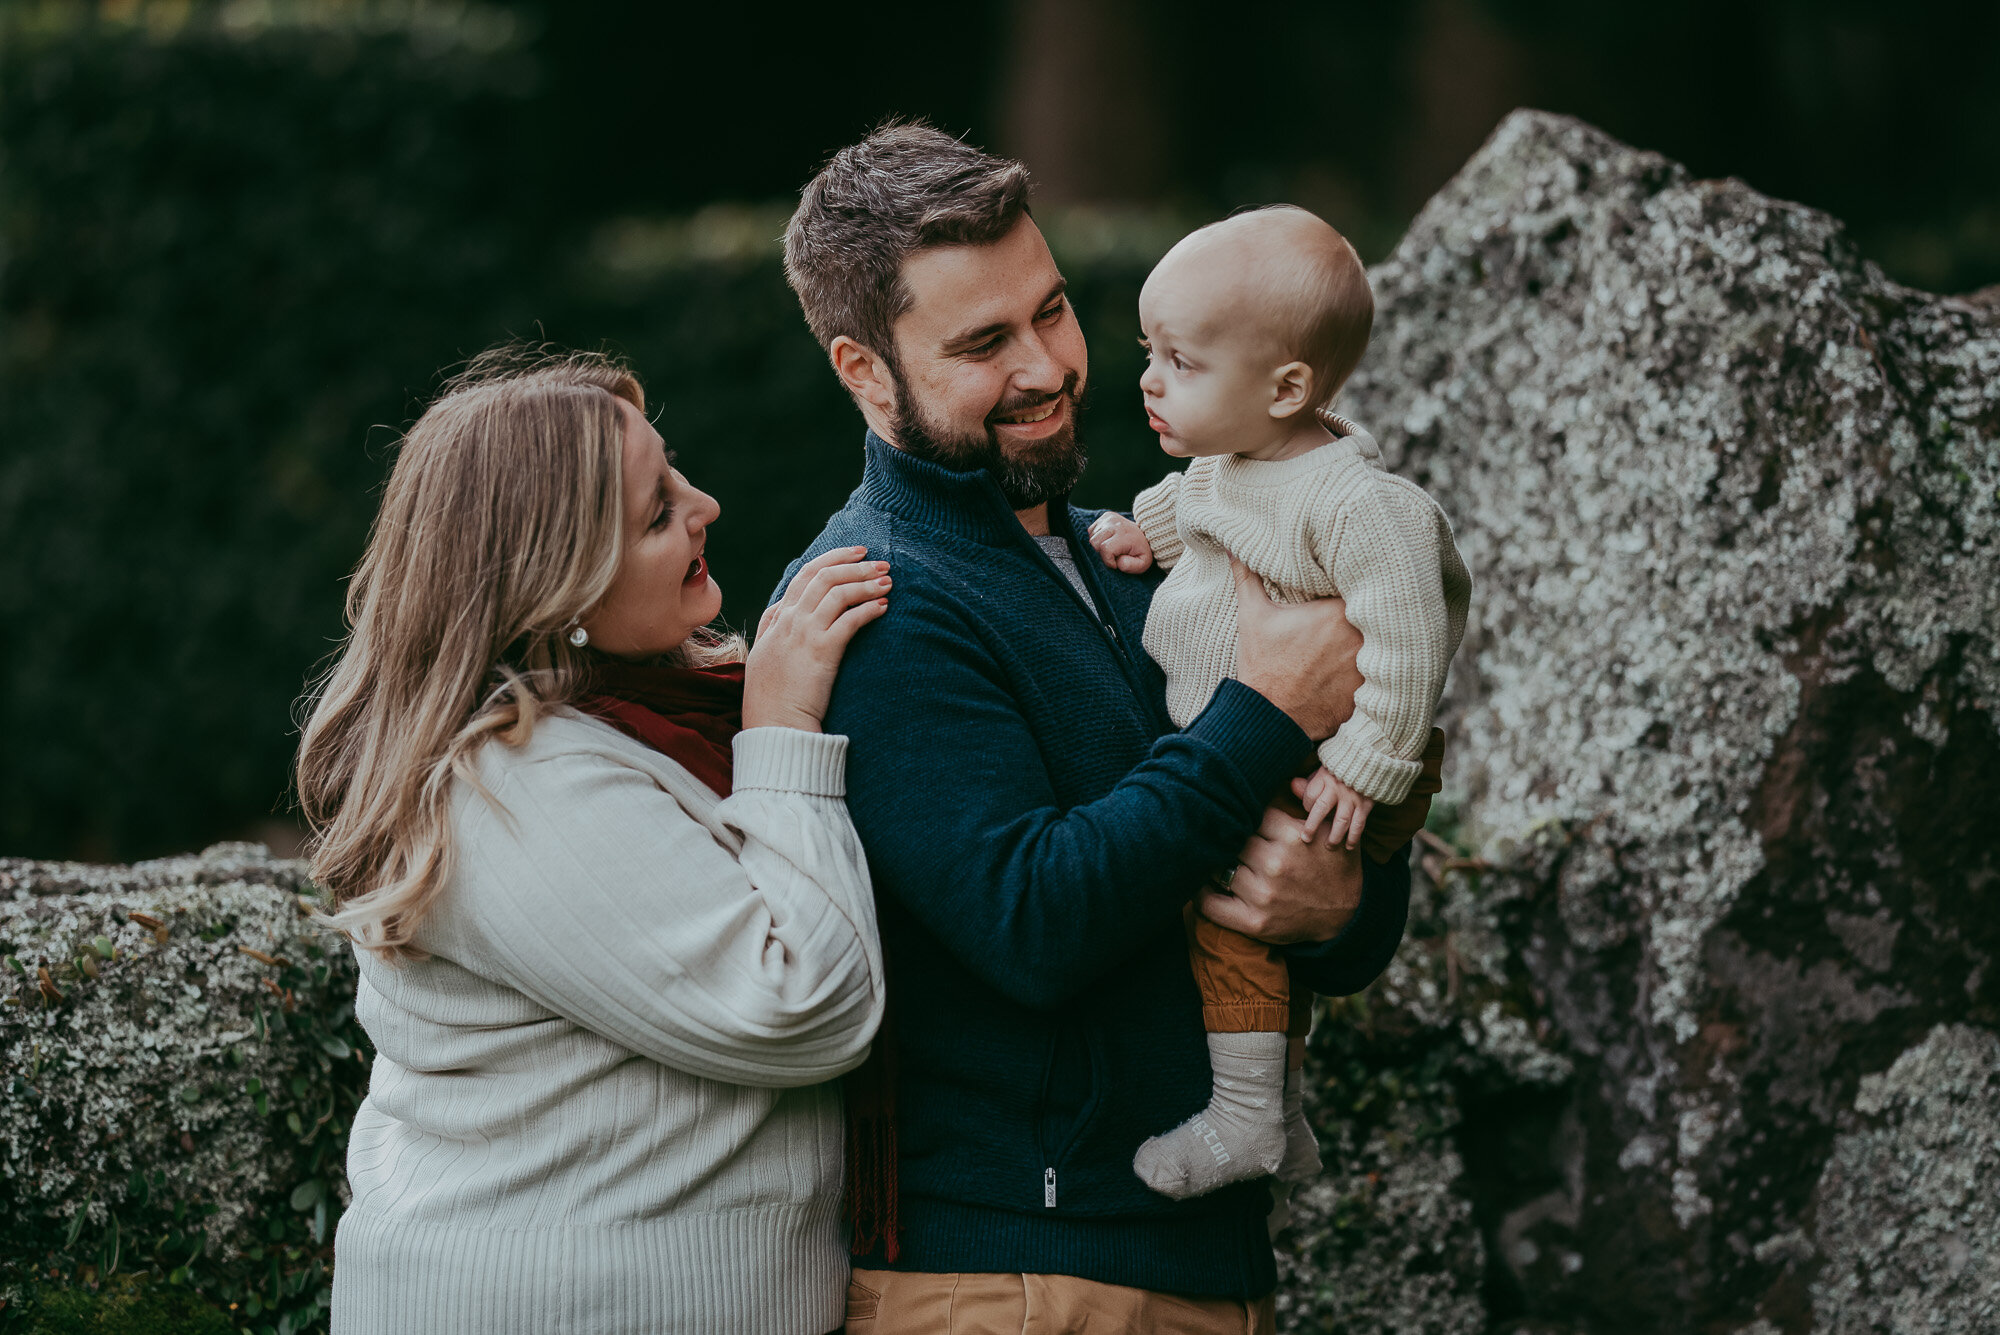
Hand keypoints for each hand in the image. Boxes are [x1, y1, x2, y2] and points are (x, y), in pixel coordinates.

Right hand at [742, 546, 890, 731]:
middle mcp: (789, 621)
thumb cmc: (771, 698)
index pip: (805, 575)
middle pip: (824, 576)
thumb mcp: (764, 654)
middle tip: (880, 561)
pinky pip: (850, 620)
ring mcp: (804, 634)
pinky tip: (884, 607)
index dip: (833, 558)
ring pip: (838, 592)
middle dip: (855, 564)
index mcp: (776, 620)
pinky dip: (869, 608)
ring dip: (866, 582)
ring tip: (888, 581)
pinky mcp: (822, 652)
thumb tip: (782, 608)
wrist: (774, 726)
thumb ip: (772, 628)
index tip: (855, 553)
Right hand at [1087, 513, 1153, 572]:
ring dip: (1099, 545)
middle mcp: (1116, 524)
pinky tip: (1108, 540)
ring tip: (1112, 547)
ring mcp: (1109, 518)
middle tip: (1114, 554)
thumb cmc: (1142, 551)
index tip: (1116, 562)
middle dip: (1102, 552)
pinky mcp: (1105, 516)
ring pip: (1092, 537)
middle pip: (1095, 542)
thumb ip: (1131, 566)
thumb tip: (1117, 563)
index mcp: (1125, 535)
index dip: (1108, 560)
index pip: (1105, 548)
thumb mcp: (1143, 564)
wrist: (1147, 534)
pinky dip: (1097, 538)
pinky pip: (1091, 530)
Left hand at [1196, 796, 1364, 944]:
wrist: (1346, 916)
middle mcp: (1276, 864)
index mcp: (1292, 837)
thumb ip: (1310, 802)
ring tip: (1214, 859)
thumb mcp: (1330, 831)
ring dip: (1214, 863)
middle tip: (1220, 836)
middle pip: (1230, 839)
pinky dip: (1201, 894)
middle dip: (1227, 838)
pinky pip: (1210, 904)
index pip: (1248, 813)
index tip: (1237, 816)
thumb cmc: (1333, 866)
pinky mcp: (1253, 922)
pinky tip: (1204, 885)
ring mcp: (1263, 894)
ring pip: (1217, 867)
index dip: (1242, 814)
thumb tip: (1291, 780)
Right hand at [1229, 556, 1363, 739]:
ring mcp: (1368, 669)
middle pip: (1375, 618)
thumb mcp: (1253, 617)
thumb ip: (1248, 577)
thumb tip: (1233, 546)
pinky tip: (1356, 673)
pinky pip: (1380, 679)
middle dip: (1367, 617)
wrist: (1266, 717)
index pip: (1362, 590)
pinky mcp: (1369, 695)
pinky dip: (1371, 675)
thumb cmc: (1262, 666)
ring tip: (1358, 646)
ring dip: (1374, 645)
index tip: (1349, 592)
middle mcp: (1360, 640)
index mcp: (1338, 614)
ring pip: (1382, 648)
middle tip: (1354, 619)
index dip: (1358, 589)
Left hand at [1299, 768, 1372, 849]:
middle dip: (1312, 826)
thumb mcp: (1326, 767)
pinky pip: (1359, 823)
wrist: (1373, 757)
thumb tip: (1292, 785)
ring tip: (1329, 847)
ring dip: (1334, 836)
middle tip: (1306, 839)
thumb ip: (1311, 780)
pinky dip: (1354, 837)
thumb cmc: (1344, 765)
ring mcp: (1352, 797)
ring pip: (1341, 821)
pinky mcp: (1366, 803)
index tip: (1307, 810)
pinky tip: (1349, 846)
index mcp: (1325, 776)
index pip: (1310, 795)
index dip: (1306, 805)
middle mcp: (1337, 787)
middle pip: (1321, 809)